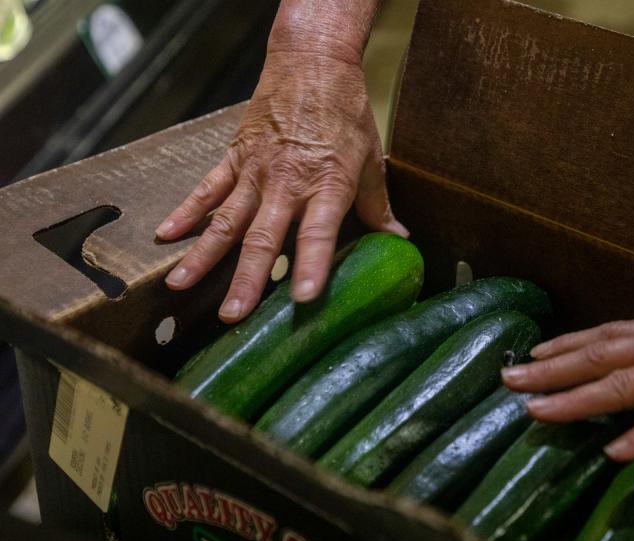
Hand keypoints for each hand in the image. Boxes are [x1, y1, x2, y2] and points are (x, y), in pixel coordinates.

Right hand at [155, 41, 405, 322]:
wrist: (312, 64)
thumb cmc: (345, 113)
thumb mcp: (370, 159)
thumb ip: (377, 204)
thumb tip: (398, 238)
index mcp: (326, 184)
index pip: (317, 233)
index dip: (310, 265)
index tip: (301, 298)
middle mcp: (287, 182)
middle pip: (262, 237)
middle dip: (246, 279)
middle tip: (232, 315)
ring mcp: (256, 171)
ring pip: (226, 219)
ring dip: (203, 255)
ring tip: (181, 285)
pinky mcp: (235, 157)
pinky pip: (207, 188)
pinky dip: (186, 212)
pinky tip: (166, 236)